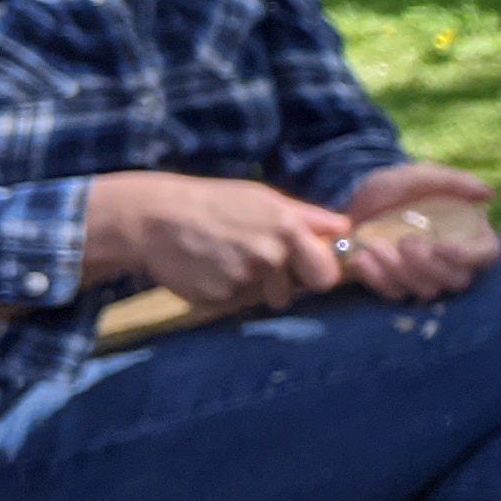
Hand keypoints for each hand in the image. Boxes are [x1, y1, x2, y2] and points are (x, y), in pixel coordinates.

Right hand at [82, 173, 351, 313]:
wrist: (154, 217)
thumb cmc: (215, 204)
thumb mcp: (263, 198)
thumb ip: (308, 216)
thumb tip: (345, 228)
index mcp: (288, 227)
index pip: (327, 272)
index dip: (319, 272)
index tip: (306, 267)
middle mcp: (270, 255)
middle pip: (294, 292)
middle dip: (286, 285)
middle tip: (262, 266)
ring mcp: (244, 278)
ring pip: (263, 297)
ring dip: (252, 286)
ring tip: (227, 259)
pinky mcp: (219, 298)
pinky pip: (235, 302)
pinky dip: (225, 290)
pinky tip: (208, 268)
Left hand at [338, 163, 500, 300]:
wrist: (351, 201)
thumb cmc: (392, 188)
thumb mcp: (419, 176)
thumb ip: (453, 182)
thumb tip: (489, 194)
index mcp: (466, 232)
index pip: (487, 254)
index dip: (469, 257)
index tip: (441, 246)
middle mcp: (452, 260)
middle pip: (458, 280)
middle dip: (428, 265)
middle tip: (405, 241)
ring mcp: (426, 276)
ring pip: (427, 290)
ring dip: (400, 270)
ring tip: (374, 245)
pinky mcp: (399, 286)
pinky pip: (396, 294)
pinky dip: (378, 278)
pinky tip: (362, 258)